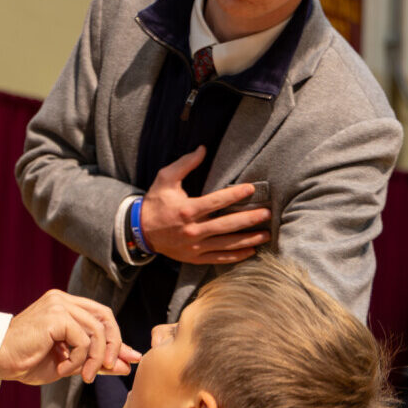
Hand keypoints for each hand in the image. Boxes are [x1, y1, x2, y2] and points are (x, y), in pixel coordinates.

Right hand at [0, 290, 140, 385]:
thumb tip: (128, 365)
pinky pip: (84, 340)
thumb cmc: (26, 360)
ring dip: (94, 359)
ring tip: (81, 375)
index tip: (128, 361)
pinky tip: (62, 368)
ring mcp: (59, 304)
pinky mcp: (56, 315)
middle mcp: (62, 299)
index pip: (101, 315)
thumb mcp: (69, 362)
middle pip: (105, 317)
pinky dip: (78, 360)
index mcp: (64, 305)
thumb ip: (96, 360)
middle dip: (114, 345)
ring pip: (97, 330)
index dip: (117, 338)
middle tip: (109, 369)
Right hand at [140, 146, 270, 264]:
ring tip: (266, 234)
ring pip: (227, 244)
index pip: (217, 201)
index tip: (251, 189)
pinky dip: (236, 256)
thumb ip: (185, 164)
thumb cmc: (155, 202)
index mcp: (187, 209)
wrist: (140, 231)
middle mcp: (193, 229)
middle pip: (227, 225)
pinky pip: (219, 258)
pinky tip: (251, 250)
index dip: (235, 194)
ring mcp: (194, 246)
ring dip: (249, 239)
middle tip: (267, 214)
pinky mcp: (194, 257)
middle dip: (250, 219)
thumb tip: (203, 148)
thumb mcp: (165, 179)